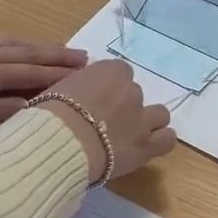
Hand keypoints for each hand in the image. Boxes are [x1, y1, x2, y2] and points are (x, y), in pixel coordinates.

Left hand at [0, 39, 87, 132]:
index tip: (88, 75)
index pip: (34, 74)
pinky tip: (27, 47)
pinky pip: (6, 42)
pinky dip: (24, 44)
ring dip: (45, 48)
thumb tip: (33, 108)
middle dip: (60, 56)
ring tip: (66, 51)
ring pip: (20, 45)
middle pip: (32, 54)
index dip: (62, 75)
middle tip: (88, 58)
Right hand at [38, 60, 176, 182]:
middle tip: (107, 121)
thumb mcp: (56, 90)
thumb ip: (75, 88)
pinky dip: (160, 141)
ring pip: (159, 113)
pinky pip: (167, 140)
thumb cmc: (50, 115)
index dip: (109, 85)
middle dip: (124, 105)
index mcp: (109, 72)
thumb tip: (76, 92)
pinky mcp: (146, 146)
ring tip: (131, 134)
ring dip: (148, 121)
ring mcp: (142, 119)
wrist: (60, 145)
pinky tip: (149, 146)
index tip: (97, 98)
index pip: (119, 71)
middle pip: (135, 93)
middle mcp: (131, 91)